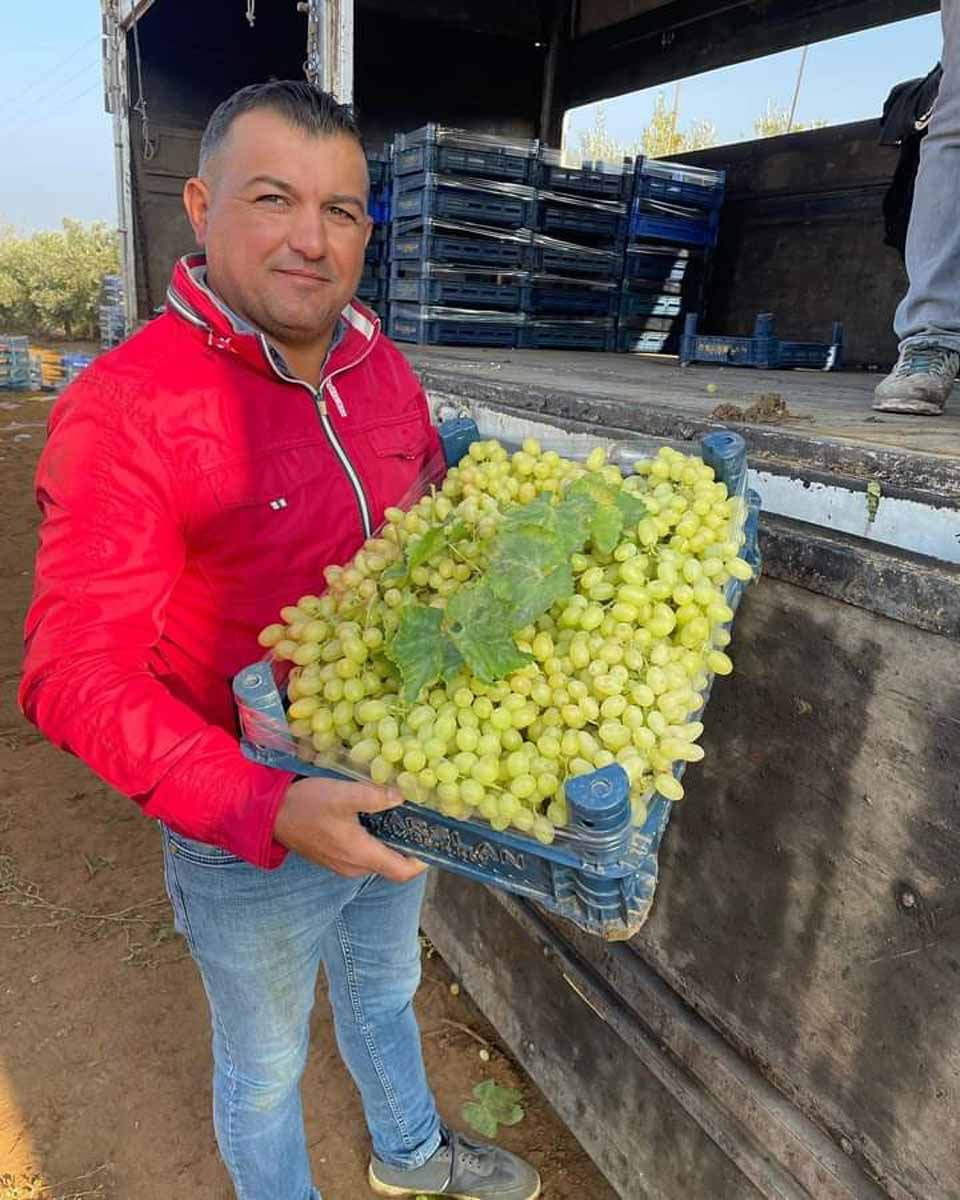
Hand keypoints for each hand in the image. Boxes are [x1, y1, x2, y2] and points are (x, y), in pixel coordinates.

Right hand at [274, 777, 427, 882]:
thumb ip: (375, 796)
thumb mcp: (344, 795)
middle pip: (391, 864)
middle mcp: (353, 867)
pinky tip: (370, 817)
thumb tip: (401, 797)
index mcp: (361, 856)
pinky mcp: (331, 857)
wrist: (269, 814)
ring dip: (388, 841)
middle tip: (417, 820)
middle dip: (406, 845)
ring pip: (375, 858)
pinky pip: (360, 854)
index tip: (433, 841)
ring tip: (397, 814)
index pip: (402, 872)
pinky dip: (371, 840)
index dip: (422, 861)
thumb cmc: (307, 805)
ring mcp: (340, 864)